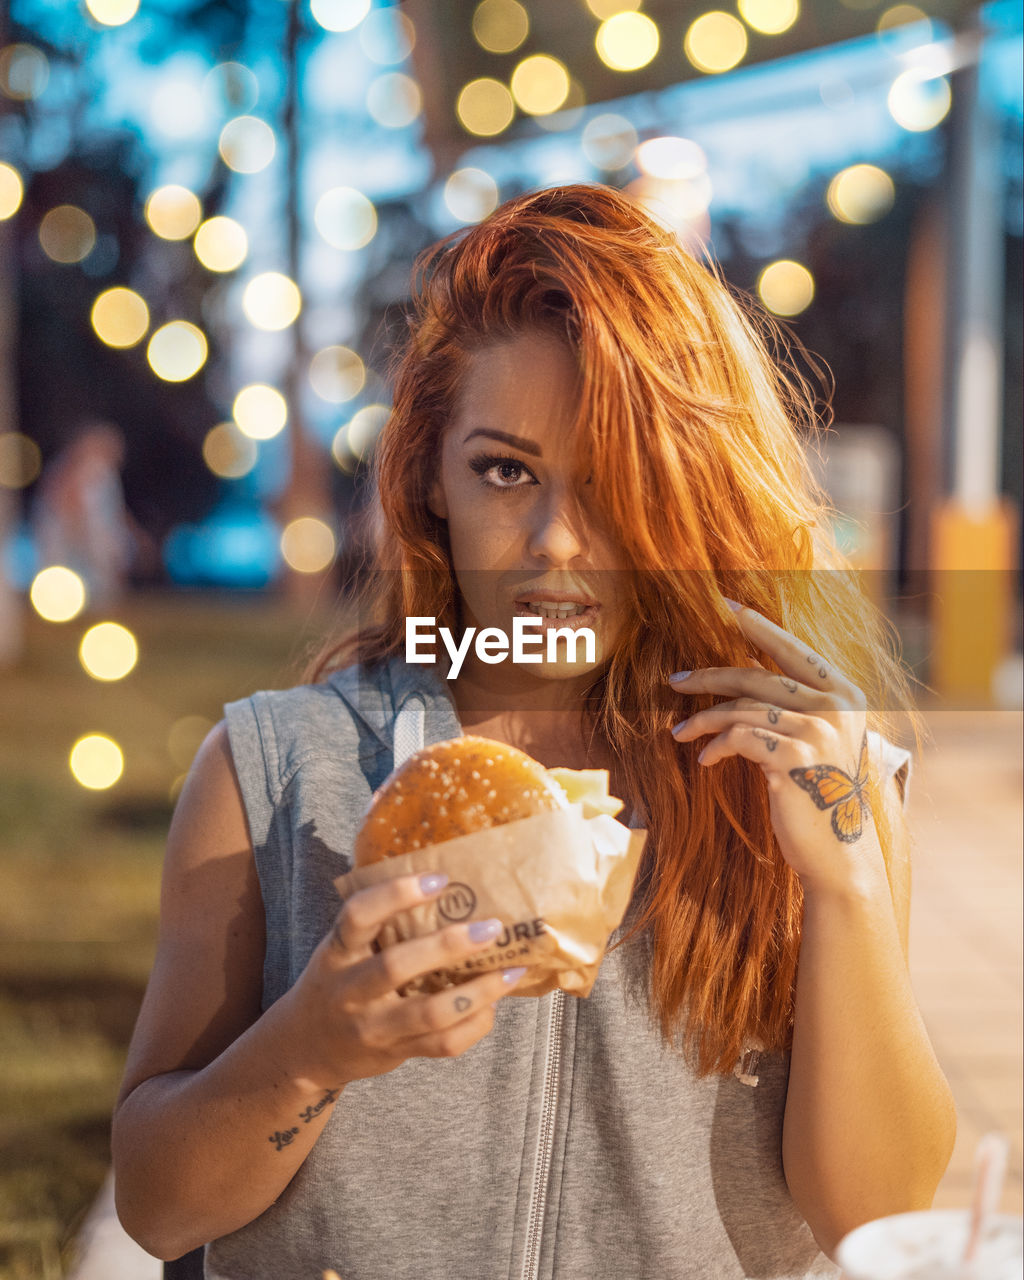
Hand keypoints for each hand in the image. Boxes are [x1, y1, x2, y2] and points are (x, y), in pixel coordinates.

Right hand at [287, 873, 526, 1089]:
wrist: (308, 1047)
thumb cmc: (337, 980)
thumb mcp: (341, 947)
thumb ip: (377, 920)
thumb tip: (438, 874)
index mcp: (336, 953)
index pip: (358, 916)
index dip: (396, 895)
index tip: (439, 878)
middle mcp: (349, 991)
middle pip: (396, 966)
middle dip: (449, 946)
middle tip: (492, 926)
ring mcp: (373, 1028)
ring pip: (429, 1013)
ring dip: (477, 992)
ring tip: (511, 970)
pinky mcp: (395, 1054)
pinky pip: (442, 1044)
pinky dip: (475, 1024)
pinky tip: (494, 1004)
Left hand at [669, 599, 884, 897]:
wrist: (838, 852)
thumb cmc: (820, 794)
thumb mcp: (817, 740)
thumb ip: (795, 705)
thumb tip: (743, 674)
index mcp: (845, 694)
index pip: (792, 649)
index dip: (757, 626)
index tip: (723, 607)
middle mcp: (836, 707)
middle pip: (757, 675)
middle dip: (709, 676)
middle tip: (675, 681)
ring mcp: (817, 731)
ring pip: (741, 708)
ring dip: (703, 720)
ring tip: (680, 732)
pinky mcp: (793, 758)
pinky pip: (739, 738)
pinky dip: (715, 746)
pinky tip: (704, 760)